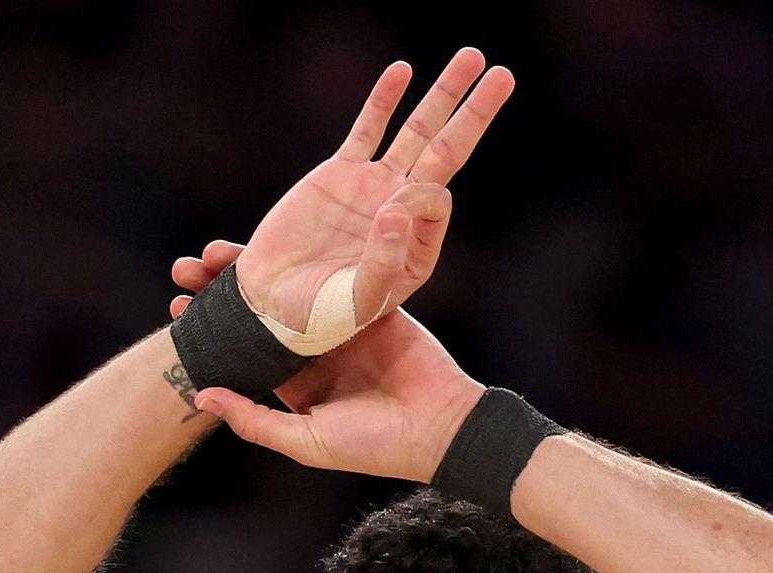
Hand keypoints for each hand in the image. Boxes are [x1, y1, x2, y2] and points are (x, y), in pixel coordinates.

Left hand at [171, 262, 487, 481]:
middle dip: (222, 290)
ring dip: (253, 267)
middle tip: (183, 269)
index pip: (244, 349)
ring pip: (288, 288)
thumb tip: (202, 394)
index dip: (211, 329)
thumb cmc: (373, 446)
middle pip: (259, 313)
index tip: (177, 309)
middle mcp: (313, 349)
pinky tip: (270, 238)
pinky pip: (334, 273)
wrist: (439, 428)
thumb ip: (254, 420)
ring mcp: (340, 323)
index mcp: (294, 382)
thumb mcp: (305, 441)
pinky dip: (307, 256)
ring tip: (213, 250)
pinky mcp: (370, 302)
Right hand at [207, 48, 511, 340]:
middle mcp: (403, 213)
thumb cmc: (318, 315)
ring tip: (471, 57)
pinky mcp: (339, 174)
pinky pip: (367, 129)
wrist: (270, 305)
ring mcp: (373, 188)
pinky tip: (403, 71)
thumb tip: (397, 207)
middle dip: (474, 112)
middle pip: (447, 151)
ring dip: (443, 95)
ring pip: (416, 131)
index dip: (418, 196)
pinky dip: (384, 100)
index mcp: (417, 248)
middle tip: (502, 75)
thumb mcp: (358, 301)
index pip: (436, 200)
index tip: (386, 214)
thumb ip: (382, 260)